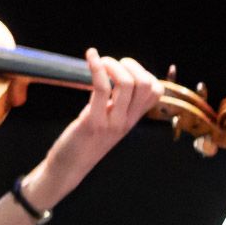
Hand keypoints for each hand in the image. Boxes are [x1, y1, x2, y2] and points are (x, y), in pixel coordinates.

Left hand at [28, 49, 162, 205]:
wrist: (69, 167)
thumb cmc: (84, 140)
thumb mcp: (108, 121)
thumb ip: (115, 104)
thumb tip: (114, 76)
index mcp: (132, 119)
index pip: (157, 91)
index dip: (144, 72)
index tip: (123, 69)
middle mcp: (127, 121)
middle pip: (146, 84)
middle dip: (130, 64)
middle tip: (111, 63)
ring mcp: (113, 122)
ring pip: (127, 84)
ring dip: (113, 64)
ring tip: (99, 60)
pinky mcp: (93, 122)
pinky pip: (102, 89)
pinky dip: (97, 67)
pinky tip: (91, 56)